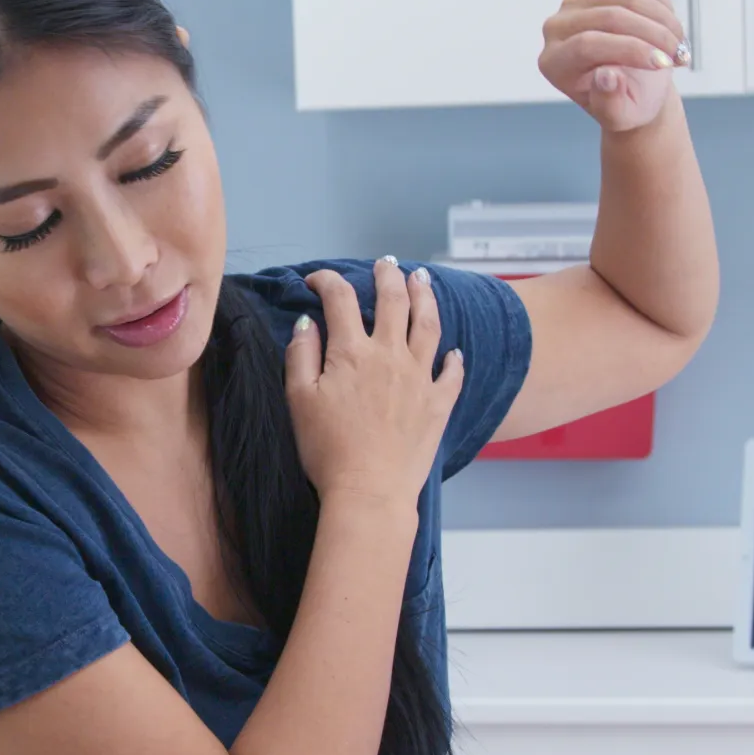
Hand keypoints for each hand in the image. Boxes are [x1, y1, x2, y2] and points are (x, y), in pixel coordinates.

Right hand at [285, 261, 463, 515]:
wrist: (370, 490)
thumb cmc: (327, 449)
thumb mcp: (299, 399)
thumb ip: (301, 354)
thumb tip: (307, 322)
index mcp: (352, 352)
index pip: (340, 299)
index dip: (327, 281)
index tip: (315, 280)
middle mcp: (390, 355)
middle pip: (393, 300)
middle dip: (387, 275)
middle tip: (384, 263)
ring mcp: (420, 377)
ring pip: (428, 324)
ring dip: (425, 296)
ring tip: (423, 279)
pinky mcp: (439, 403)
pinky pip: (452, 373)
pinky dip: (454, 358)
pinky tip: (454, 351)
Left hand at [538, 0, 688, 132]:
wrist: (632, 84)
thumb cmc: (624, 102)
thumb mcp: (619, 116)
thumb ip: (610, 103)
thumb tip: (607, 77)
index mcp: (553, 63)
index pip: (588, 45)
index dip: (630, 50)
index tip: (664, 63)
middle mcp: (555, 28)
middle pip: (610, 17)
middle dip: (653, 35)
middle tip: (679, 55)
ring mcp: (573, 1)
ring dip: (663, 20)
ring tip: (678, 44)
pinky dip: (660, 3)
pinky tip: (669, 25)